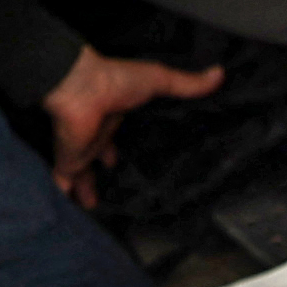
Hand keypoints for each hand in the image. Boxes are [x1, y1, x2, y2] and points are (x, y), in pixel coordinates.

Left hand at [40, 45, 220, 205]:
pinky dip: (66, 196)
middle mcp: (94, 134)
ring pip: (81, 176)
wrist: (82, 87)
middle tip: (105, 190)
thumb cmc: (117, 80)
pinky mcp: (70, 163)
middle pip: (96, 157)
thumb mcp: (159, 80)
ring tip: (90, 208)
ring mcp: (81, 149)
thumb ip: (186, 84)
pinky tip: (70, 212)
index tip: (117, 162)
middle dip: (98, 172)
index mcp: (112, 117)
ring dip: (85, 190)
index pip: (113, 136)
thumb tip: (220, 73)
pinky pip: (66, 184)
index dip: (114, 149)